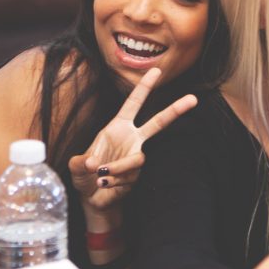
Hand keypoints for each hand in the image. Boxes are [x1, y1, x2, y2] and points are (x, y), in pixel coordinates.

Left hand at [69, 68, 196, 210]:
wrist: (92, 198)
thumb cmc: (84, 176)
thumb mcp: (76, 166)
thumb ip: (80, 163)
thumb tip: (93, 162)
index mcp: (117, 127)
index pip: (134, 103)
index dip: (144, 87)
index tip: (156, 70)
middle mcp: (131, 138)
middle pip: (158, 122)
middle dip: (175, 110)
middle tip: (193, 99)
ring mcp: (136, 155)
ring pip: (138, 158)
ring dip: (119, 168)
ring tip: (100, 176)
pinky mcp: (138, 174)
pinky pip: (131, 175)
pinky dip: (115, 181)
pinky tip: (105, 184)